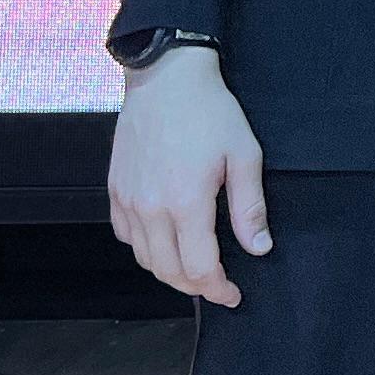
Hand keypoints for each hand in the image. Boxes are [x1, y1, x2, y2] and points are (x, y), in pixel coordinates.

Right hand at [108, 51, 269, 307]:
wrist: (165, 80)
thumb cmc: (210, 112)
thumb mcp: (244, 154)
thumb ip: (250, 207)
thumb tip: (259, 248)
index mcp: (186, 202)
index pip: (199, 268)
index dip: (217, 288)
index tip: (233, 294)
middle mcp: (150, 208)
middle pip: (168, 271)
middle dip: (195, 286)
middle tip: (218, 285)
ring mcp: (128, 200)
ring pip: (144, 258)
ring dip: (169, 271)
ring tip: (195, 268)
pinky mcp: (115, 191)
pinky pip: (126, 236)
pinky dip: (145, 249)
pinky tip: (165, 242)